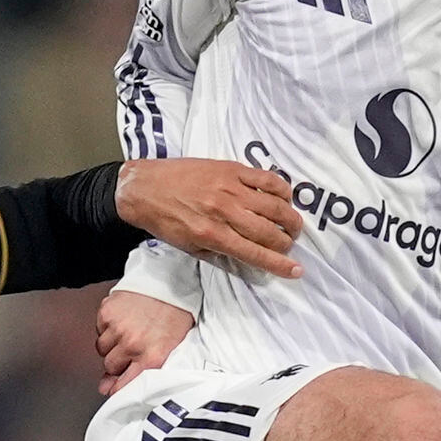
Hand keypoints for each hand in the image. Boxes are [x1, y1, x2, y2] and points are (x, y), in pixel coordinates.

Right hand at [96, 289, 198, 394]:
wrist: (172, 285)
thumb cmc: (175, 317)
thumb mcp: (170, 349)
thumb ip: (142, 371)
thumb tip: (108, 388)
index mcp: (152, 357)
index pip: (123, 385)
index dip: (116, 387)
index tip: (112, 387)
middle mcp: (132, 345)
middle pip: (110, 366)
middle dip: (117, 361)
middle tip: (129, 350)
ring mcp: (118, 328)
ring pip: (101, 348)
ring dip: (111, 344)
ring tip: (127, 332)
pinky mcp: (107, 312)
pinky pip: (99, 328)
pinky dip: (107, 326)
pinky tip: (122, 320)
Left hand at [116, 158, 302, 278]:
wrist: (143, 188)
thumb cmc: (165, 221)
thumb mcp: (190, 249)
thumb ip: (221, 257)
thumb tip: (250, 265)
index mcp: (213, 235)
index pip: (256, 254)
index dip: (281, 265)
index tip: (297, 271)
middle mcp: (224, 212)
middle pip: (270, 232)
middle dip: (286, 243)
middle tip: (288, 245)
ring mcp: (230, 188)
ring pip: (274, 206)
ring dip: (290, 218)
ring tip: (291, 225)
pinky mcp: (231, 169)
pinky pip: (266, 178)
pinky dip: (282, 189)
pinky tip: (285, 198)